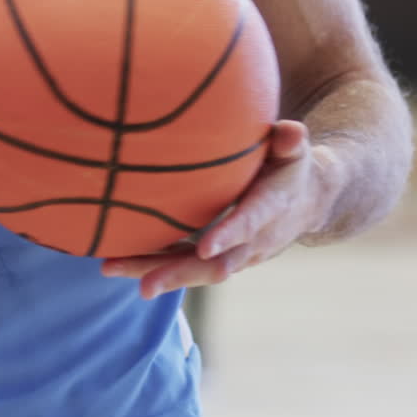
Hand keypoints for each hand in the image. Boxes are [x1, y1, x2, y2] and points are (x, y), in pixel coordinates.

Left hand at [101, 120, 332, 298]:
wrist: (305, 202)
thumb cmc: (291, 166)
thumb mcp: (295, 151)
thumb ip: (290, 141)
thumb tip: (289, 132)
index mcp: (271, 210)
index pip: (249, 224)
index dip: (229, 236)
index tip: (204, 247)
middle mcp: (253, 241)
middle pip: (215, 265)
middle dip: (178, 273)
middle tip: (143, 285)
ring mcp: (236, 255)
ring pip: (195, 272)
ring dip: (156, 273)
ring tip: (111, 268)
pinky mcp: (221, 257)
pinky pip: (187, 266)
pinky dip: (155, 265)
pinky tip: (118, 260)